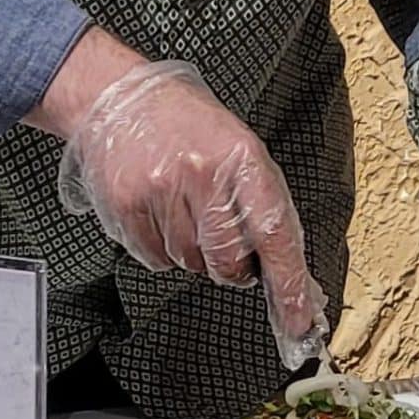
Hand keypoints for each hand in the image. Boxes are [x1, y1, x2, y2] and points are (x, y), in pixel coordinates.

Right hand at [56, 59, 325, 367]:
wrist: (121, 98)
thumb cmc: (189, 128)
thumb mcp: (241, 151)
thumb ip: (267, 210)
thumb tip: (296, 280)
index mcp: (242, 158)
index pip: (274, 232)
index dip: (288, 283)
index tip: (297, 320)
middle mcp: (201, 173)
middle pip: (227, 261)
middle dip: (232, 267)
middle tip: (224, 242)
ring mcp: (160, 189)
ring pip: (190, 264)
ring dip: (194, 254)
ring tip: (185, 211)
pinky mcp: (125, 204)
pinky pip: (156, 260)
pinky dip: (163, 250)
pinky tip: (161, 215)